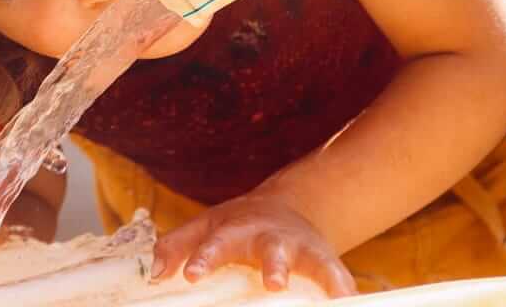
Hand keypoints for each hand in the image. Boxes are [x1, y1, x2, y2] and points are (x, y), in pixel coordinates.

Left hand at [151, 190, 356, 297]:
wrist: (284, 208)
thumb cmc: (234, 226)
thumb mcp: (203, 228)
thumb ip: (176, 246)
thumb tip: (154, 273)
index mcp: (235, 231)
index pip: (215, 243)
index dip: (203, 259)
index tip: (190, 275)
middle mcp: (271, 238)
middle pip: (272, 250)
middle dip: (274, 266)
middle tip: (274, 284)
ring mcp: (301, 249)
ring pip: (313, 262)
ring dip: (323, 279)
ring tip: (334, 300)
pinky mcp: (326, 261)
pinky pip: (340, 276)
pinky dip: (347, 290)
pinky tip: (352, 302)